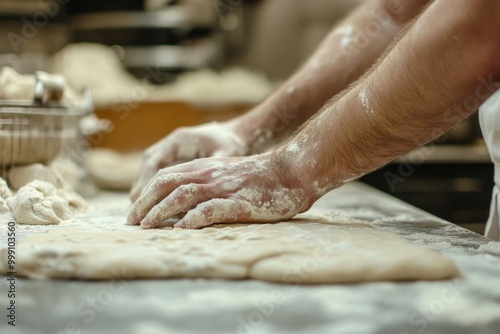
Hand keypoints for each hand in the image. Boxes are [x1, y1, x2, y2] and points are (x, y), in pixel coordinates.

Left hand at [126, 152, 316, 228]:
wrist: (291, 171)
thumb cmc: (263, 176)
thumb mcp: (229, 173)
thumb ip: (209, 181)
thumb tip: (188, 203)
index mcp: (205, 168)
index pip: (166, 176)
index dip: (146, 193)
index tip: (135, 210)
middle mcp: (208, 175)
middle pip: (166, 184)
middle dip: (144, 203)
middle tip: (131, 222)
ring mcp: (222, 187)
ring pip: (181, 196)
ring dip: (160, 211)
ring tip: (146, 227)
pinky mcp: (237, 202)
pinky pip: (209, 210)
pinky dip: (192, 219)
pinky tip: (181, 229)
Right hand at [130, 122, 247, 201]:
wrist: (233, 133)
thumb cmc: (231, 144)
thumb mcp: (226, 155)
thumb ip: (215, 169)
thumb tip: (206, 188)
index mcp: (180, 140)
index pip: (156, 161)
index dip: (146, 182)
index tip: (141, 201)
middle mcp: (170, 143)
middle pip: (148, 166)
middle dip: (140, 188)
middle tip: (134, 211)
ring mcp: (169, 148)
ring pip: (148, 169)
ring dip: (143, 188)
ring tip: (137, 211)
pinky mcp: (172, 156)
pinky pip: (156, 171)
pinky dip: (151, 186)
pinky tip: (149, 204)